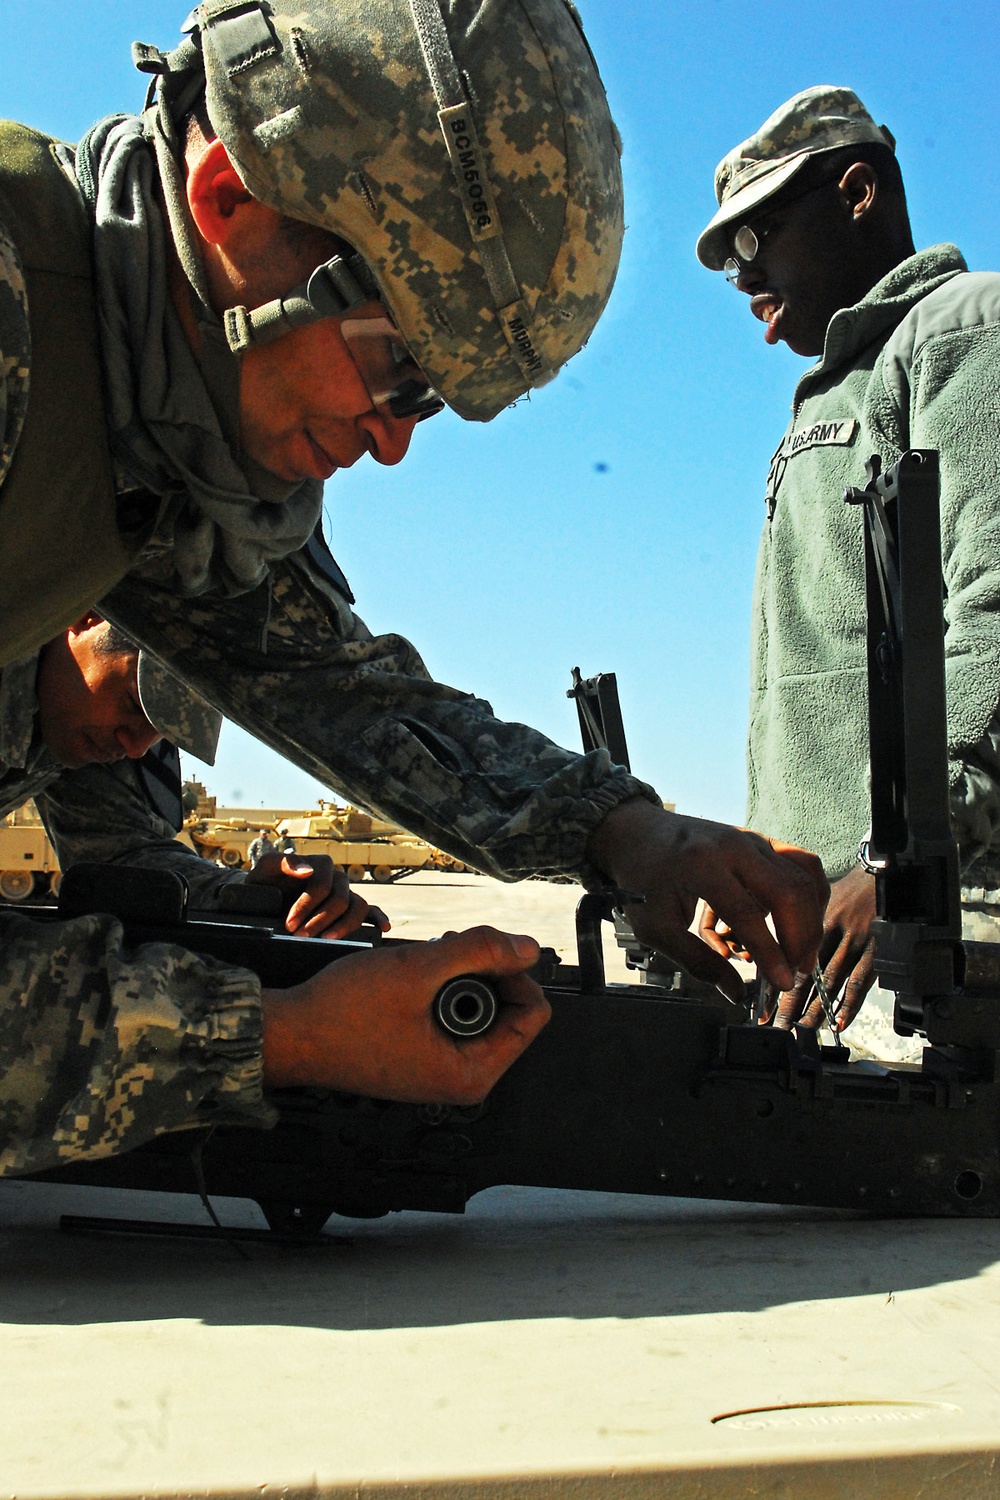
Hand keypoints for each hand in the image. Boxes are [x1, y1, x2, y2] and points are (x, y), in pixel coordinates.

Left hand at [247, 852, 389, 938]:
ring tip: (326, 940)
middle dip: (320, 920)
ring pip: (358, 908)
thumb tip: (307, 871)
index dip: (307, 906)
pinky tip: (382, 929)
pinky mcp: (348, 908)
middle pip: (340, 900)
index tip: (290, 924)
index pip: (322, 886)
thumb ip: (282, 862)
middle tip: (301, 936)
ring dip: (344, 926)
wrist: (263, 897)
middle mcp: (337, 878)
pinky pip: (370, 911)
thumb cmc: (263, 882)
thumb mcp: (265, 868)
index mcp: (320, 865)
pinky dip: (379, 918)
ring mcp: (346, 893)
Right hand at [261, 926, 548, 1103]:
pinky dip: (438, 991)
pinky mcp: (423, 1057)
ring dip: (457, 977)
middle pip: (508, 1010)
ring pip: (478, 1008)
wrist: (289, 1034)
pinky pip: (452, 1017)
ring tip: (422, 967)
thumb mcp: (418, 969)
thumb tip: (527, 947)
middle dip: (481, 973)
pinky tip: (413, 979)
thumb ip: (479, 951)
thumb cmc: (341, 1015)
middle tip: (442, 956)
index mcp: (469, 1075)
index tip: (480, 951)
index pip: (533, 1015)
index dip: (513, 972)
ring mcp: (441, 1070)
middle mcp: (460, 1080)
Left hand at [587, 799, 828, 1002]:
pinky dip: (810, 893)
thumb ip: (697, 961)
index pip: (746, 912)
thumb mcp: (657, 927)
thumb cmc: (643, 880)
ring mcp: (751, 839)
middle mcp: (733, 846)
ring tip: (802, 951)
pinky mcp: (761, 840)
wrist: (638, 834)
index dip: (769, 952)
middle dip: (801, 937)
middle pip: (787, 891)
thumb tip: (736, 991)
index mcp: (701, 864)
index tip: (782, 982)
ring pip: (803, 875)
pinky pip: (801, 863)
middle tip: (797, 971)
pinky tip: (803, 920)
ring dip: (811, 917)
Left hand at [770, 865, 876, 1031]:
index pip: (790, 954)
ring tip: (802, 1029)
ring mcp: (856, 941)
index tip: (764, 1001)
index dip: (777, 978)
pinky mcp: (878, 951)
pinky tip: (839, 1022)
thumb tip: (787, 949)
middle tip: (777, 1024)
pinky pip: (861, 982)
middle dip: (791, 1002)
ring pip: (830, 981)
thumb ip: (806, 925)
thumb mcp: (824, 898)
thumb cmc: (855, 888)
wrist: (889, 875)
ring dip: (816, 1009)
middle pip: (808, 972)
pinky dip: (850, 1005)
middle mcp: (833, 930)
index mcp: (814, 917)